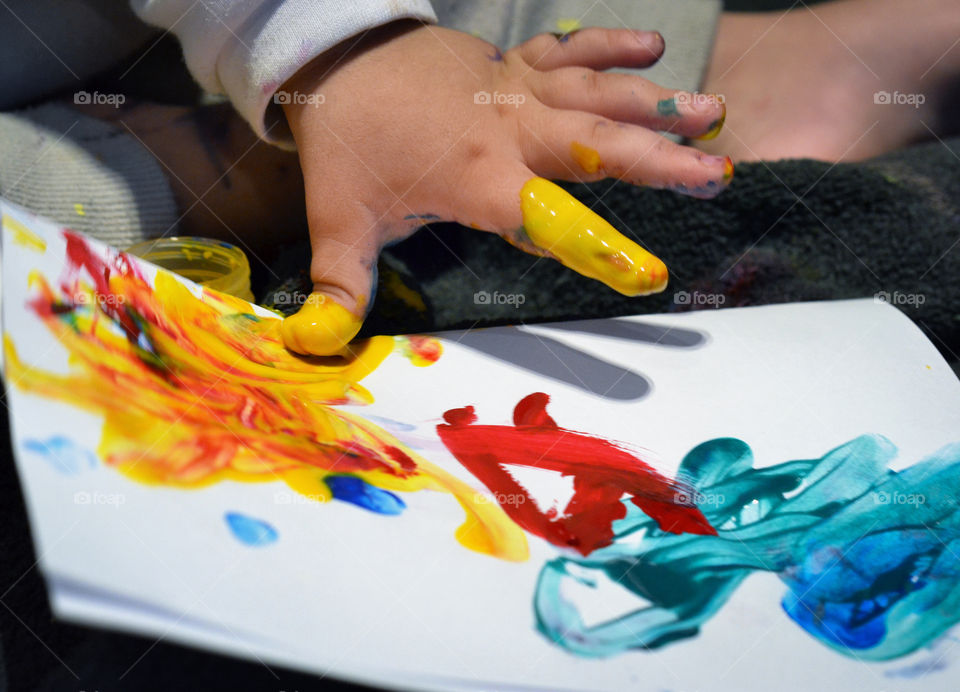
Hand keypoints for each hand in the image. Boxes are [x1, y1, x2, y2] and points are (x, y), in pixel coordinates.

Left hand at [280, 21, 731, 354]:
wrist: (335, 54)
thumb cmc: (346, 143)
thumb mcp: (339, 218)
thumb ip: (341, 283)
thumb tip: (320, 342)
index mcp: (475, 178)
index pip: (542, 220)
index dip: (593, 247)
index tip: (646, 273)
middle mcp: (508, 131)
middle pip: (592, 148)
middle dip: (656, 163)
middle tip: (713, 175)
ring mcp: (515, 90)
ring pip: (595, 94)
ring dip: (653, 103)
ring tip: (712, 113)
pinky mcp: (513, 63)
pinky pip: (569, 49)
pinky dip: (609, 45)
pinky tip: (651, 48)